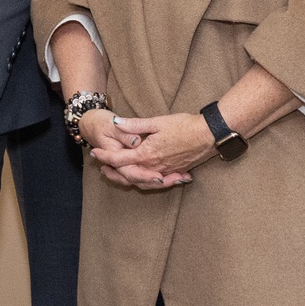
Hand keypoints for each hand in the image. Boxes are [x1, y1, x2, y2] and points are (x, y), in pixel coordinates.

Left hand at [98, 110, 216, 186]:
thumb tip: (116, 123)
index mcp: (147, 154)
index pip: (119, 159)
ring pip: (141, 182)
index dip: (105, 156)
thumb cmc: (184, 126)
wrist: (209, 135)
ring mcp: (165, 172)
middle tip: (101, 168)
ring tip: (117, 174)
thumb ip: (135, 125)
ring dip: (127, 179)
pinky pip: (155, 183)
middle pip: (127, 175)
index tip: (94, 153)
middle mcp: (154, 167)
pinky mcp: (174, 172)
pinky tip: (142, 179)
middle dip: (113, 173)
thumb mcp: (157, 122)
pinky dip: (145, 182)